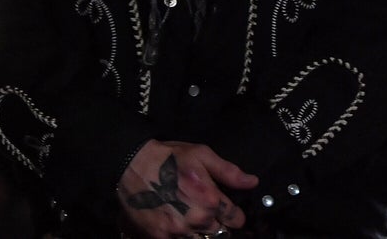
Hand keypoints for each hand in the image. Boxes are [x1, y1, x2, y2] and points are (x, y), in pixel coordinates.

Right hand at [117, 140, 257, 237]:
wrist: (133, 165)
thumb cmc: (170, 158)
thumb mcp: (202, 155)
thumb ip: (229, 172)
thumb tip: (253, 182)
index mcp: (211, 199)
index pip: (234, 218)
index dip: (235, 216)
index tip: (231, 214)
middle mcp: (197, 219)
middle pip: (218, 233)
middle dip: (217, 226)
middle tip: (208, 215)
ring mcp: (178, 231)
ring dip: (200, 234)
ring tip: (193, 221)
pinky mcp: (160, 237)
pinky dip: (181, 237)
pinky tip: (179, 226)